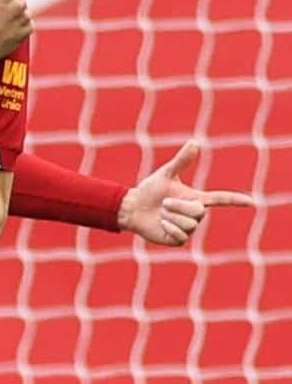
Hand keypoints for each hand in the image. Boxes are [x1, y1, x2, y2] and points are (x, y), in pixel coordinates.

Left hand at [117, 140, 253, 245]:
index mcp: (196, 198)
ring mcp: (187, 228)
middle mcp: (195, 214)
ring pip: (190, 224)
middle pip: (198, 212)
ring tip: (161, 213)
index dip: (234, 200)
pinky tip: (161, 224)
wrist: (133, 209)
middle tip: (164, 203)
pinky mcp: (178, 240)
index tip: (251, 202)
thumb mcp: (165, 174)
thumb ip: (181, 161)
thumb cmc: (150, 191)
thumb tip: (194, 143)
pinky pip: (180, 235)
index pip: (220, 198)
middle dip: (178, 206)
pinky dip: (168, 227)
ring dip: (171, 216)